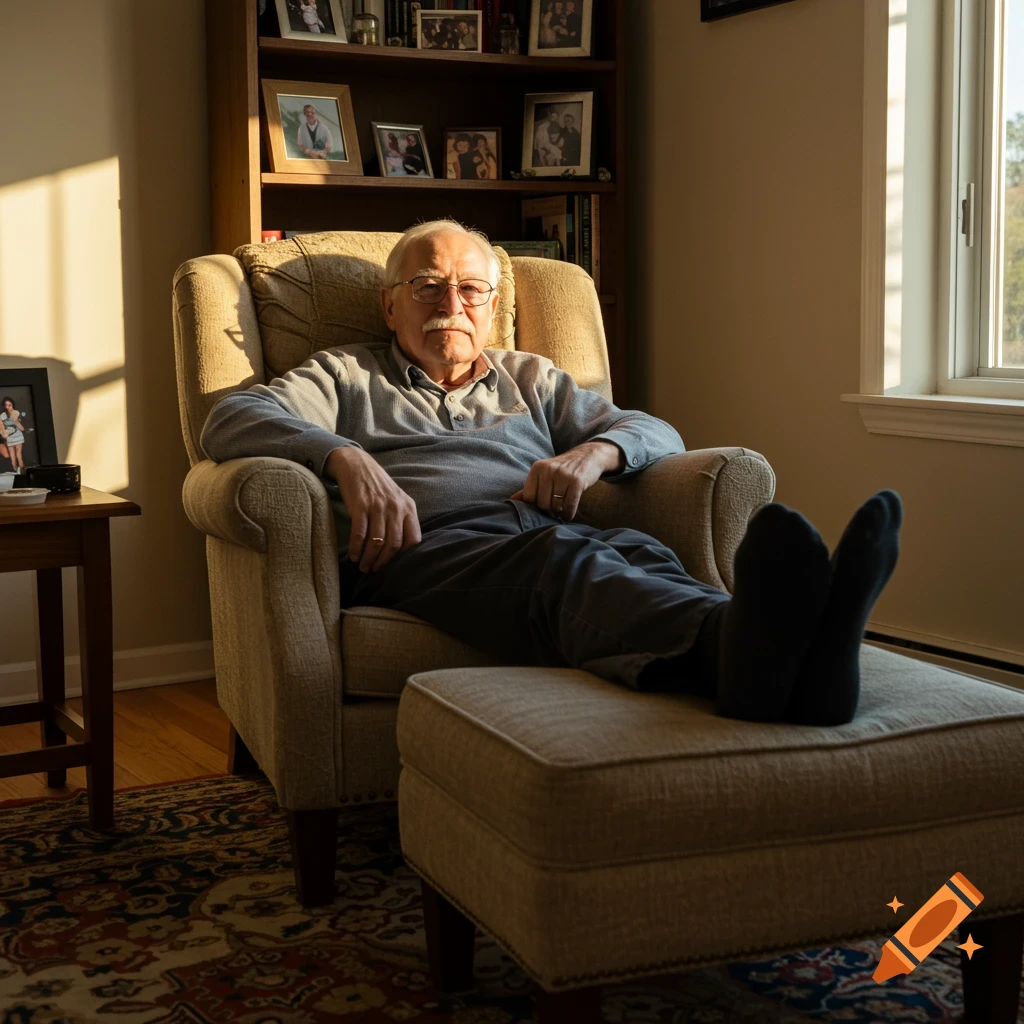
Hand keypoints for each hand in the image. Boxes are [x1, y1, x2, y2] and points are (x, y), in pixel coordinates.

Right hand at [326, 446, 421, 571]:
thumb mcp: (396, 499)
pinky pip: (360, 534)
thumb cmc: (377, 486)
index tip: (393, 565)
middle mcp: (396, 508)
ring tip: (363, 566)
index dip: (404, 557)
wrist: (356, 464)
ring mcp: (378, 507)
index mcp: (408, 508)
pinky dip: (357, 548)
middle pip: (394, 545)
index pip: (414, 539)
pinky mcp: (360, 506)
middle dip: (383, 562)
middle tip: (374, 570)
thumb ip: (401, 519)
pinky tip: (354, 555)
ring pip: (377, 542)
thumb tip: (401, 548)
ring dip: (369, 558)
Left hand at [509, 441, 622, 521]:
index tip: (543, 506)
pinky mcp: (577, 481)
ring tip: (562, 509)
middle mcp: (548, 470)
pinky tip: (569, 514)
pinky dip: (569, 514)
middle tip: (555, 508)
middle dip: (549, 510)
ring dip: (560, 512)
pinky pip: (569, 506)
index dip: (535, 506)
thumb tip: (510, 501)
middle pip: (542, 503)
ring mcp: (563, 475)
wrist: (587, 456)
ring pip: (555, 506)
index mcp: (537, 468)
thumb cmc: (563, 469)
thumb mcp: (544, 474)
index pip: (529, 497)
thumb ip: (529, 488)